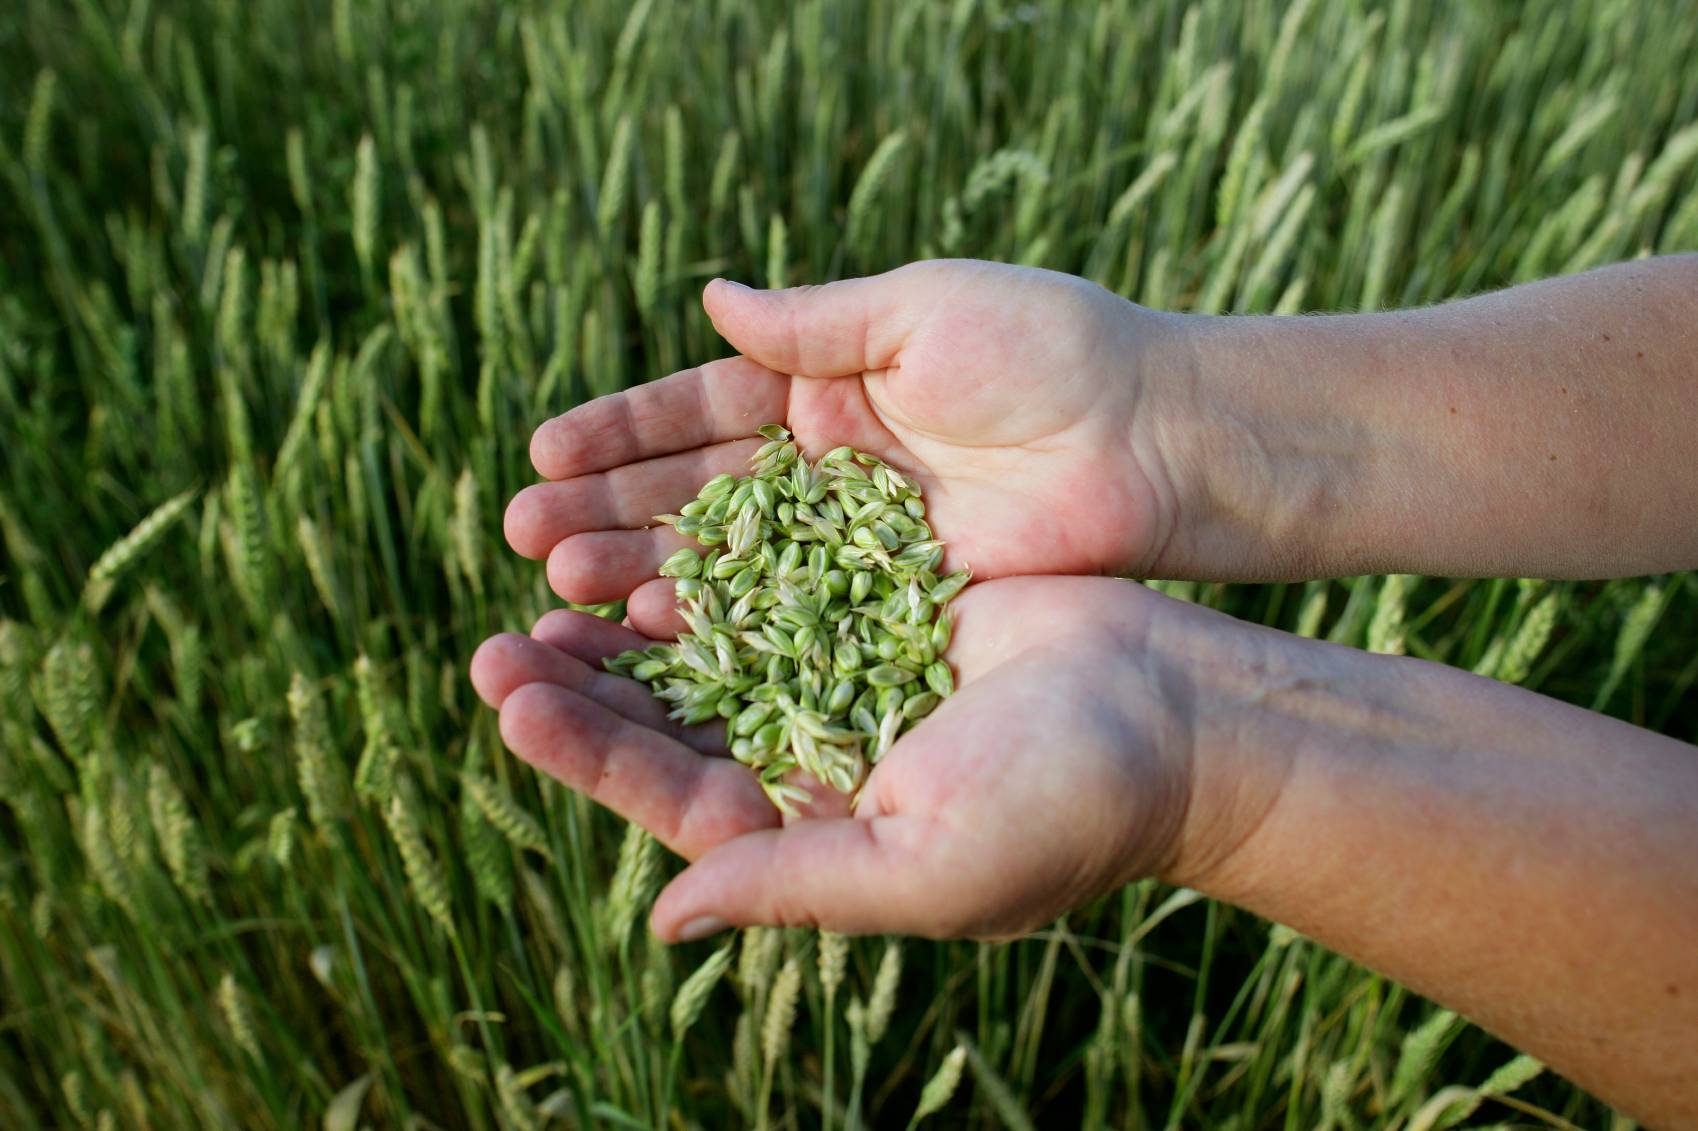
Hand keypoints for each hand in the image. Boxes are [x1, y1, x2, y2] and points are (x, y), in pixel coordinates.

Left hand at [469, 575, 1287, 940]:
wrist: (1174, 714)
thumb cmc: (1064, 805)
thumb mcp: (926, 864)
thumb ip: (792, 884)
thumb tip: (663, 919)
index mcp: (815, 836)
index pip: (673, 799)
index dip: (588, 752)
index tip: (513, 697)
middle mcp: (816, 766)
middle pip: (672, 728)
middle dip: (584, 690)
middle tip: (497, 643)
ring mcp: (843, 687)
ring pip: (708, 656)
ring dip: (631, 628)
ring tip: (550, 578)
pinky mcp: (876, 618)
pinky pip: (772, 592)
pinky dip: (714, 573)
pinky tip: (657, 543)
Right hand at [503, 260, 1193, 605]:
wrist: (1154, 442)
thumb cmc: (1049, 353)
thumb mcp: (922, 311)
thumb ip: (815, 322)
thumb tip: (711, 300)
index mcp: (829, 381)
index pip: (702, 408)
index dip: (622, 430)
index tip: (542, 449)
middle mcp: (827, 463)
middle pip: (696, 491)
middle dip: (607, 509)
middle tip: (523, 534)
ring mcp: (852, 538)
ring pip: (727, 559)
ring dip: (641, 571)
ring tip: (560, 587)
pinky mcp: (887, 600)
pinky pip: (786, 614)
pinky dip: (719, 623)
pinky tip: (647, 635)